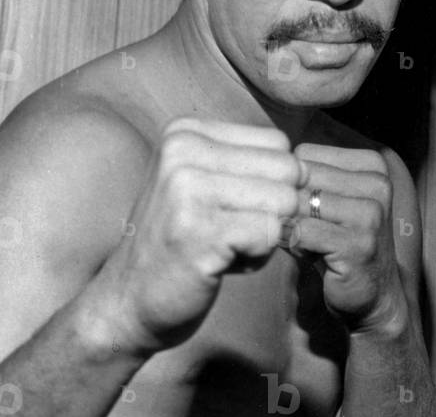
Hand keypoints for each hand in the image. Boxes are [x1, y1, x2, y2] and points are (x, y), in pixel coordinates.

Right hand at [89, 118, 305, 353]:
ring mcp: (187, 189)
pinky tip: (221, 264)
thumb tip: (308, 168)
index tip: (230, 207)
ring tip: (225, 246)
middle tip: (231, 232)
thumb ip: (252, 163)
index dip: (272, 181)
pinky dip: (257, 257)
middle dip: (274, 210)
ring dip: (266, 235)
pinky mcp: (199, 231)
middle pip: (286, 169)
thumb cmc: (180, 242)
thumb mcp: (205, 183)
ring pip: (284, 201)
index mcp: (186, 132)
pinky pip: (272, 234)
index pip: (277, 142)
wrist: (126, 303)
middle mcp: (183, 151)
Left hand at [292, 143, 406, 334]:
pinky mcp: (358, 243)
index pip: (306, 153)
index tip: (299, 205)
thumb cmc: (342, 244)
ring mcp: (371, 214)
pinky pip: (303, 232)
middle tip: (291, 225)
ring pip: (300, 202)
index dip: (292, 181)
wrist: (375, 296)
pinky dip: (291, 243)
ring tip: (295, 238)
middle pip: (302, 177)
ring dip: (288, 223)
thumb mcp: (329, 204)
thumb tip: (259, 172)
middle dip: (287, 202)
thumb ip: (304, 183)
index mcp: (373, 165)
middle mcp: (377, 183)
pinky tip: (300, 252)